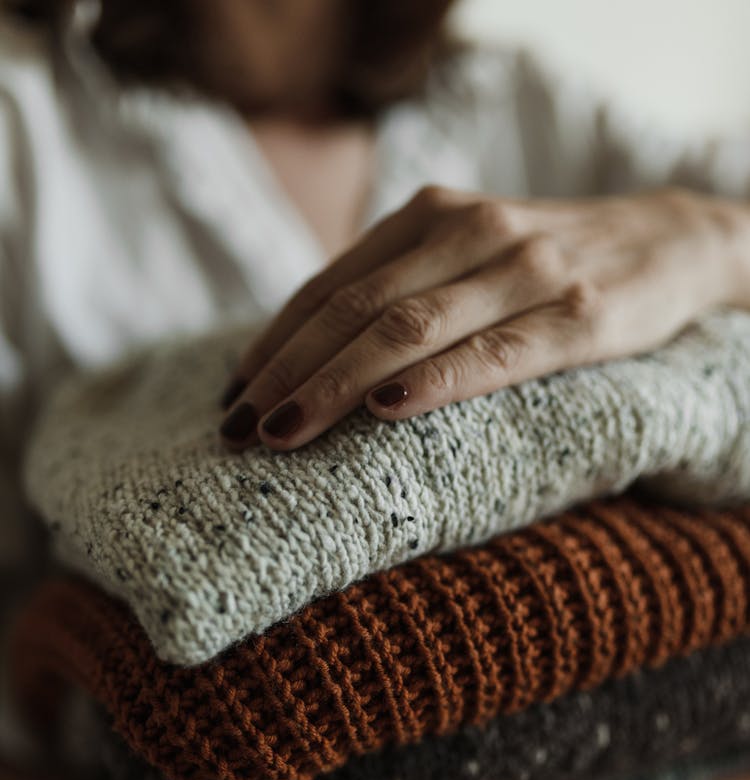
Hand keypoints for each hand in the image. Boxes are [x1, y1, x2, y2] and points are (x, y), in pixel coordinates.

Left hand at [220, 184, 737, 450]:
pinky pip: (494, 354)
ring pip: (407, 328)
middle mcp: (468, 231)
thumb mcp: (464, 254)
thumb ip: (398, 285)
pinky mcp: (579, 319)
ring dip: (332, 382)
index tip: (230, 397)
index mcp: (429, 216)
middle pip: (353, 309)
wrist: (671, 241)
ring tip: (281, 432)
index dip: (271, 344)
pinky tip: (384, 407)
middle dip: (284, 372)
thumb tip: (306, 354)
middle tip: (235, 429)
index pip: (329, 287)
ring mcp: (525, 272)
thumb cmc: (547, 263)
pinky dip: (434, 379)